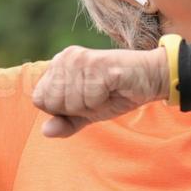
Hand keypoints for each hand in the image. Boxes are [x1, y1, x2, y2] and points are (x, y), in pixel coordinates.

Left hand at [33, 45, 168, 137]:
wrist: (150, 78)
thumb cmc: (117, 93)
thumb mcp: (87, 113)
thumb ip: (65, 123)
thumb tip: (45, 132)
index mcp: (58, 65)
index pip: (39, 99)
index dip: (62, 109)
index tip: (84, 99)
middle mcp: (65, 58)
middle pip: (52, 102)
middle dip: (77, 109)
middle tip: (97, 96)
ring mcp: (80, 59)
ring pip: (71, 102)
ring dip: (92, 105)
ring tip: (106, 91)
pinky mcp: (97, 64)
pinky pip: (89, 99)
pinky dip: (103, 101)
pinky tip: (113, 88)